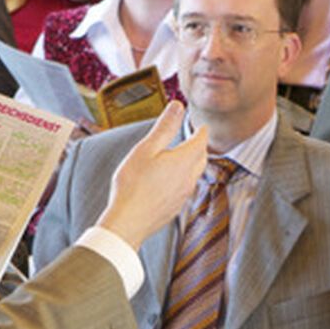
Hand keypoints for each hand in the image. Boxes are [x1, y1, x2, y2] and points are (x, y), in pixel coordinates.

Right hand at [96, 103, 208, 245]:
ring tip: (184, 157)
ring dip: (193, 163)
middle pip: (201, 158)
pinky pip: (185, 188)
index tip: (201, 126)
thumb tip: (178, 106)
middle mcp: (189, 178)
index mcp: (184, 161)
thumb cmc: (133, 185)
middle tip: (195, 139)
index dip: (201, 131)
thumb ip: (165, 127)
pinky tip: (171, 180)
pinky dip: (183, 178)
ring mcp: (184, 195)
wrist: (128, 221)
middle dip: (199, 147)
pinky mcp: (176, 207)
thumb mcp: (147, 149)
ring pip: (195, 174)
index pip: (201, 141)